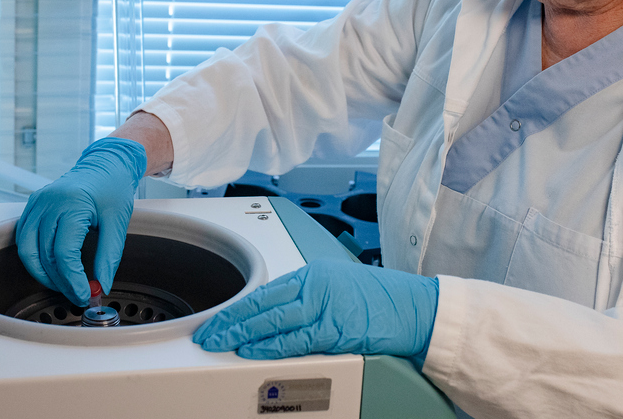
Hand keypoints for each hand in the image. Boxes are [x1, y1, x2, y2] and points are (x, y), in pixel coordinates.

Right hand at [16, 138, 145, 304]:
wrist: (105, 165)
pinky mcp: (32, 205)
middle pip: (44, 255)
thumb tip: (102, 284)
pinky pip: (24, 238)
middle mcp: (49, 203)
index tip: (85, 294)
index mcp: (72, 205)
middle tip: (76, 294)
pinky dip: (34, 257)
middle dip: (59, 281)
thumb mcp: (118, 222)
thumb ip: (109, 256)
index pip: (64, 254)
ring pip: (27, 250)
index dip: (73, 280)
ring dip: (42, 273)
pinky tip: (51, 267)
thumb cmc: (113, 189)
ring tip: (63, 284)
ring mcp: (37, 203)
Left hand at [192, 259, 438, 360]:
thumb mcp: (338, 289)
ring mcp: (326, 305)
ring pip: (272, 320)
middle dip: (229, 319)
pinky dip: (270, 346)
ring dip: (241, 333)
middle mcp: (316, 284)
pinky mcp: (337, 327)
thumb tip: (276, 319)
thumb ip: (308, 300)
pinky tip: (251, 349)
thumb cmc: (383, 301)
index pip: (263, 290)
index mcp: (314, 273)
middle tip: (206, 333)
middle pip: (261, 303)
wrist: (416, 308)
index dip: (235, 306)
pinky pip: (296, 339)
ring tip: (219, 342)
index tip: (215, 319)